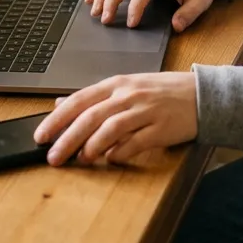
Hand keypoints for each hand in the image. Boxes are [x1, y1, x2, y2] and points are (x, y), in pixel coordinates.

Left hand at [33, 72, 197, 165]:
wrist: (202, 94)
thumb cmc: (163, 92)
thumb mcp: (127, 86)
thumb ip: (95, 97)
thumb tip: (60, 104)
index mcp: (117, 83)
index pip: (79, 100)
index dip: (57, 119)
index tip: (41, 135)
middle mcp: (129, 95)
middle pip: (91, 117)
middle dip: (67, 139)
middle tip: (53, 157)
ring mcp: (146, 111)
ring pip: (111, 128)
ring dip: (92, 147)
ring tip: (80, 159)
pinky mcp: (161, 128)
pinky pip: (135, 142)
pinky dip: (120, 152)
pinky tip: (110, 159)